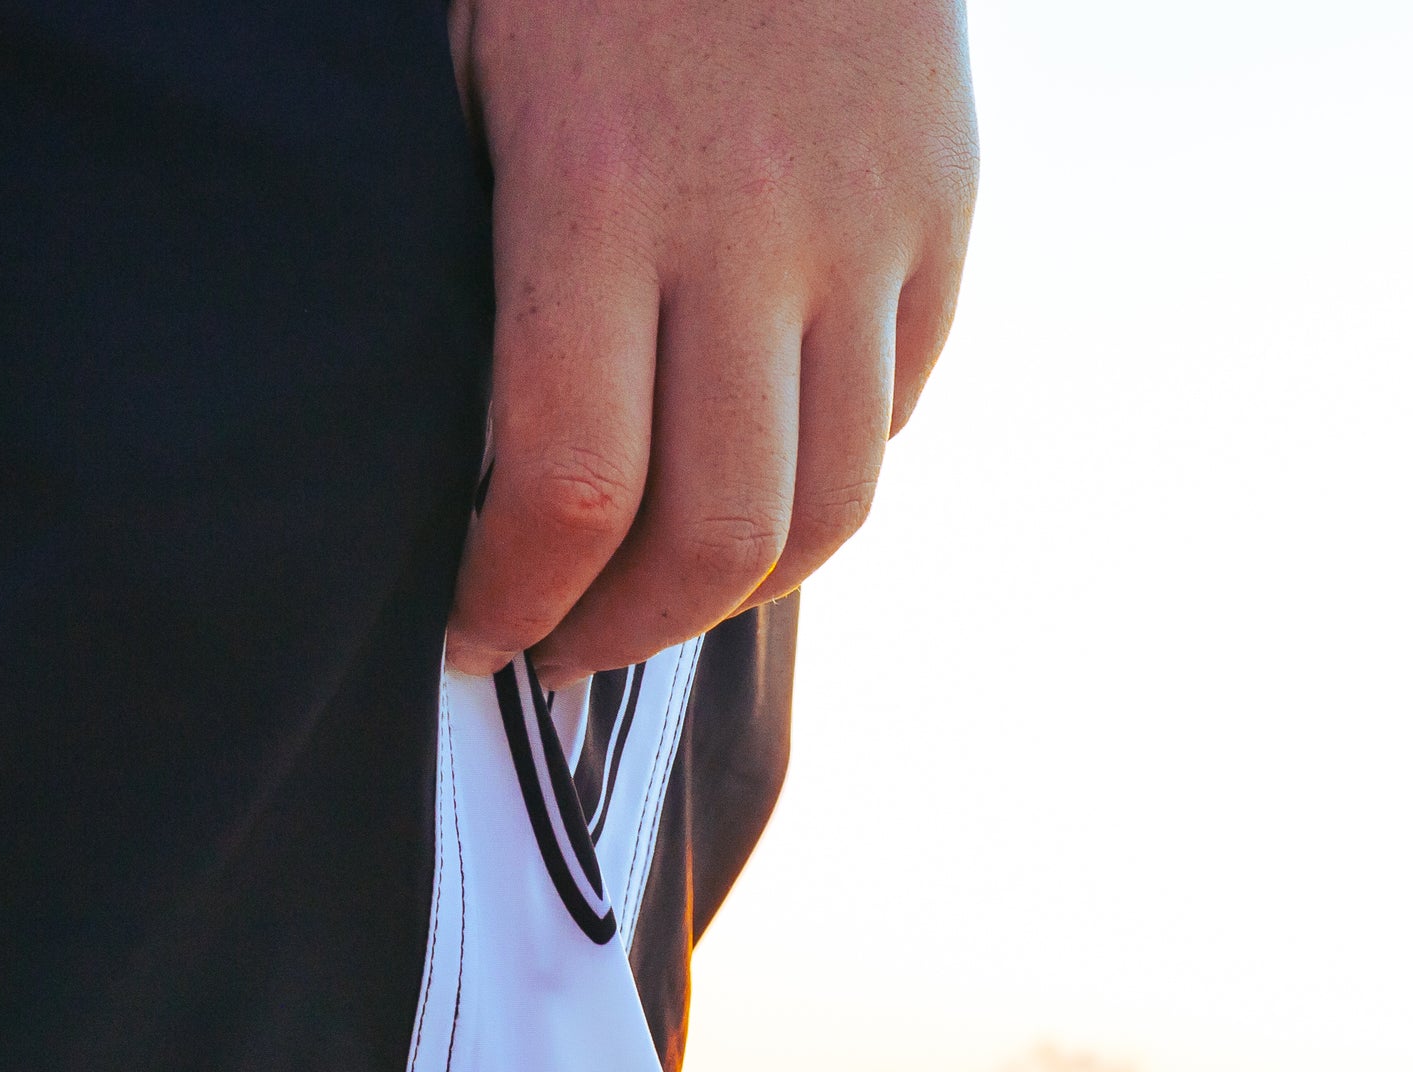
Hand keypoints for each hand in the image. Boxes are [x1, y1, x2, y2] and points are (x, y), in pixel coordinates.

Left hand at [443, 0, 976, 683]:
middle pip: (716, 533)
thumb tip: (487, 463)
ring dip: (734, 591)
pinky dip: (822, 480)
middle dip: (623, 630)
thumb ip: (496, 269)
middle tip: (560, 651)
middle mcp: (750, 231)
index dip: (512, 599)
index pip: (567, 486)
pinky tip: (751, 481)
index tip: (470, 631)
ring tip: (659, 601)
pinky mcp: (942, 217)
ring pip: (829, 505)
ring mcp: (868, 229)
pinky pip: (896, 410)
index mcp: (597, 192)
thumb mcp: (478, 79)